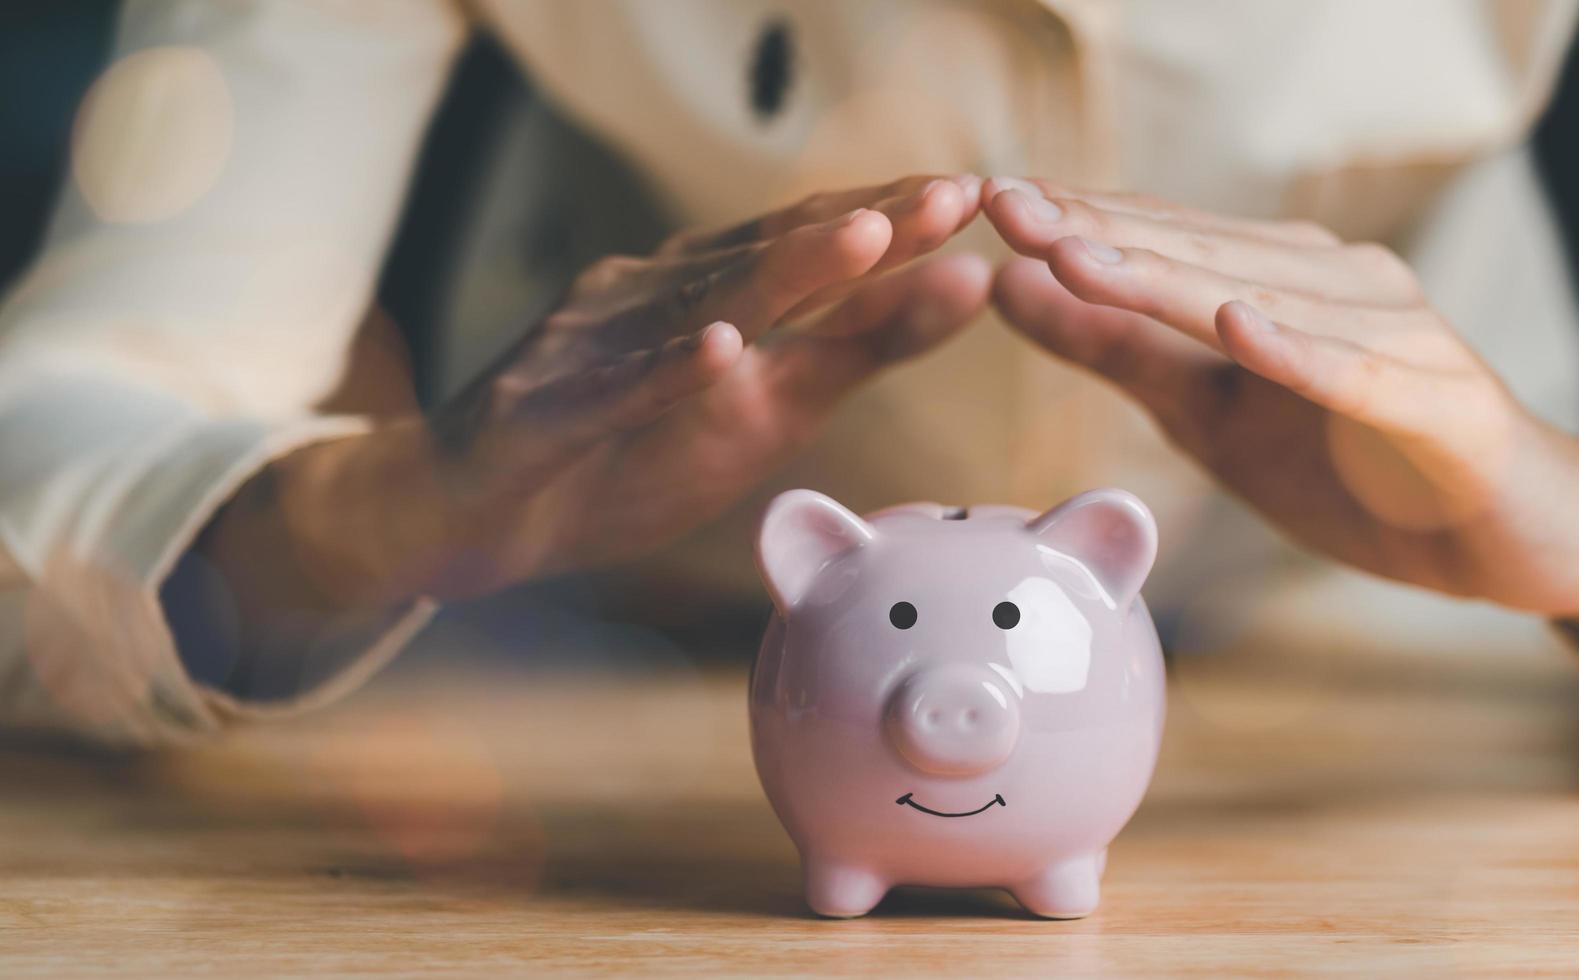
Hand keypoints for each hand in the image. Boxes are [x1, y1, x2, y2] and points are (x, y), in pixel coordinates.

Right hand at [196, 175, 988, 626]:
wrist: (467, 516)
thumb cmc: (620, 458)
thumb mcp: (761, 406)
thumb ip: (854, 348)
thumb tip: (967, 286)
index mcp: (706, 292)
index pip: (814, 246)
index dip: (897, 220)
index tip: (982, 195)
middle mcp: (651, 297)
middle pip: (771, 254)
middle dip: (865, 224)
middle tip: (952, 194)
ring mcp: (592, 346)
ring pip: (700, 304)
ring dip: (786, 270)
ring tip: (866, 237)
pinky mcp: (541, 411)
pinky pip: (611, 389)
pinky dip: (668, 370)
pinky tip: (718, 348)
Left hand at [983, 178, 1578, 693]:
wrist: (1511, 534)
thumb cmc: (1354, 466)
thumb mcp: (1209, 413)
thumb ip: (1117, 349)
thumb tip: (1008, 283)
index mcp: (1276, 279)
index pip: (1160, 241)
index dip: (1072, 222)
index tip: (977, 201)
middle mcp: (1337, 283)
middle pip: (1200, 254)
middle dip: (1096, 231)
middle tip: (1004, 206)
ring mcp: (1398, 336)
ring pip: (1267, 300)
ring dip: (1172, 277)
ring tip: (1079, 255)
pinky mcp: (1445, 402)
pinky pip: (1364, 374)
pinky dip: (1304, 353)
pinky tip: (1242, 328)